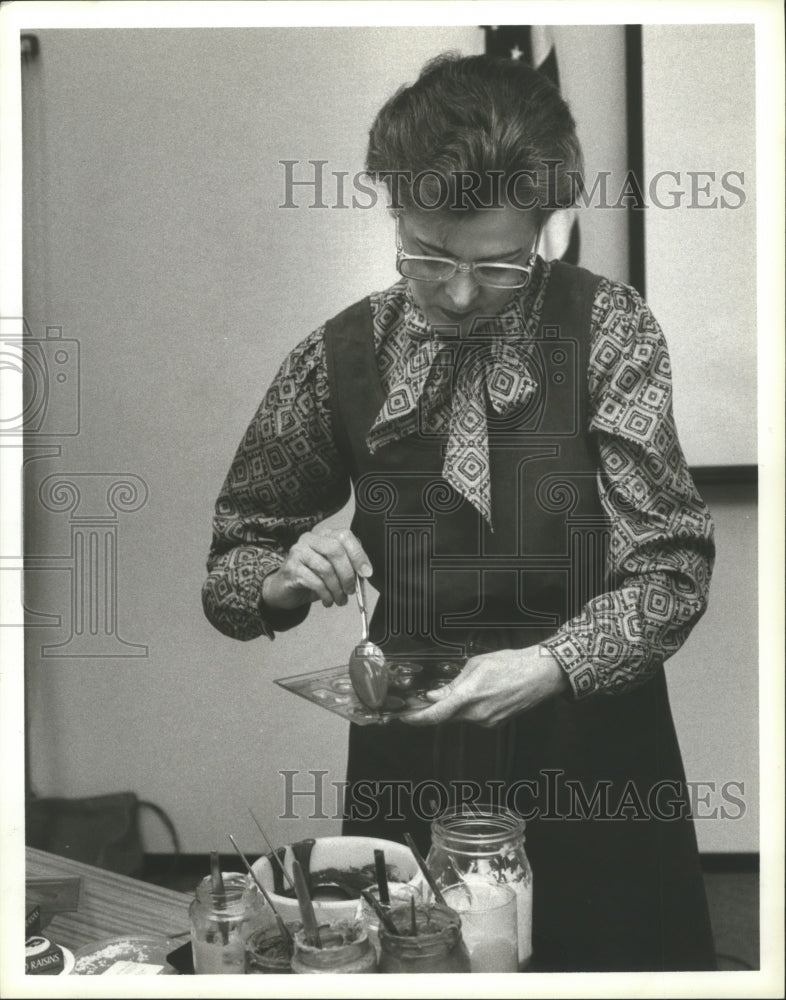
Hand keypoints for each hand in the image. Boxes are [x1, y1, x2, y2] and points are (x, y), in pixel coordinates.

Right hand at [261, 527, 372, 610]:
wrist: (283, 589)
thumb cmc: (311, 578)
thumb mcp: (332, 569)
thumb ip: (347, 566)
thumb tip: (364, 573)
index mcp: (323, 535)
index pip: (344, 536)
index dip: (358, 554)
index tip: (366, 573)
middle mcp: (309, 539)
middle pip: (335, 550)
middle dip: (347, 573)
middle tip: (351, 590)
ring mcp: (298, 552)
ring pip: (326, 568)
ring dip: (337, 588)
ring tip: (340, 600)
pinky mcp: (291, 568)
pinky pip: (315, 582)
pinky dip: (326, 594)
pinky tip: (328, 601)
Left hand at [401, 646, 568, 727]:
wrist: (541, 674)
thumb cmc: (512, 663)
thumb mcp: (476, 665)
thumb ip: (452, 684)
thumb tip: (434, 696)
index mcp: (469, 696)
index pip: (435, 715)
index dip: (416, 718)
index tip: (404, 716)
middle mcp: (477, 714)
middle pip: (445, 717)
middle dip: (432, 710)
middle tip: (420, 702)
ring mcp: (488, 721)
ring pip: (460, 717)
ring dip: (452, 707)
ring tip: (458, 690)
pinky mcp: (496, 723)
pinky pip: (474, 718)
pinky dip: (467, 709)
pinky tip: (474, 695)